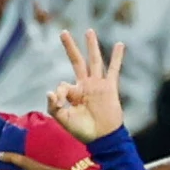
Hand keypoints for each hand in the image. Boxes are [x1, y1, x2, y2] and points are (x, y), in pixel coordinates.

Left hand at [47, 29, 126, 143]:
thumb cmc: (83, 131)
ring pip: (94, 61)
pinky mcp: (110, 87)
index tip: (60, 103)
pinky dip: (117, 57)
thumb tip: (49, 91)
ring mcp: (98, 85)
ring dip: (91, 46)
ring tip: (89, 31)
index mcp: (74, 93)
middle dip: (70, 47)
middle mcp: (85, 86)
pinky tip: (120, 44)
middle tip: (63, 32)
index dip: (59, 93)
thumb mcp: (64, 120)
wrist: (103, 138)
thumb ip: (54, 107)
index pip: (63, 84)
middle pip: (77, 61)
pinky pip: (113, 69)